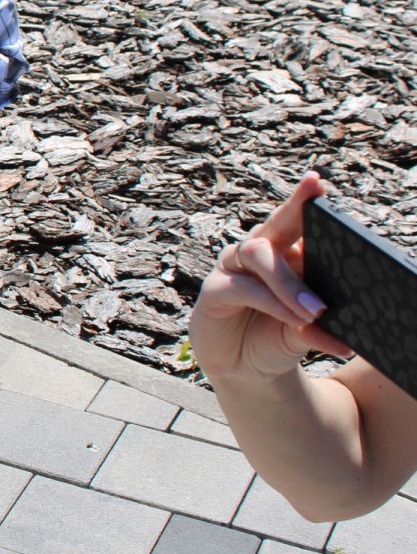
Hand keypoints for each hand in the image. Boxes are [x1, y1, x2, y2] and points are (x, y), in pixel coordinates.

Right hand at [190, 172, 344, 383]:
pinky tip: (294, 319)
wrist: (247, 371)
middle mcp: (258, 254)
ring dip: (289, 282)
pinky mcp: (214, 291)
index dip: (305, 200)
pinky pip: (244, 287)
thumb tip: (340, 329)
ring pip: (259, 254)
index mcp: (286, 254)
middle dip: (294, 205)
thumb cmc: (278, 339)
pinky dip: (273, 302)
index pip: (299, 223)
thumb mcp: (306, 331)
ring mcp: (233, 269)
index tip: (318, 181)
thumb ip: (319, 326)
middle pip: (275, 223)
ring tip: (317, 309)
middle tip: (314, 192)